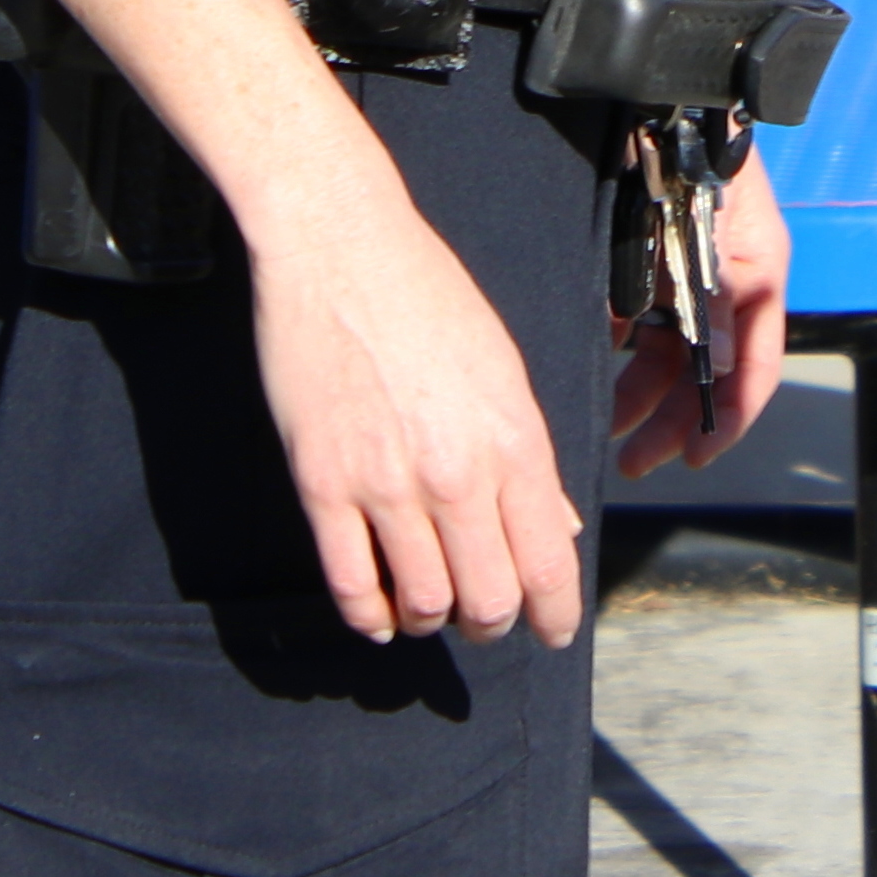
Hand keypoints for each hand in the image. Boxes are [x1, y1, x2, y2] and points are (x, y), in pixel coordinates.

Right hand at [245, 185, 585, 647]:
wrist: (340, 246)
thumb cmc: (430, 297)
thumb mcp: (503, 369)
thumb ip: (528, 458)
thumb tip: (552, 530)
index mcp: (514, 441)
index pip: (548, 566)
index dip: (555, 616)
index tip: (552, 631)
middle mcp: (456, 474)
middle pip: (488, 602)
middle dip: (494, 623)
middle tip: (485, 615)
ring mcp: (385, 485)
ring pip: (422, 605)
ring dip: (432, 620)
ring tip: (431, 604)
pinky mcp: (322, 484)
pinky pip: (349, 585)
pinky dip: (369, 617)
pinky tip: (380, 614)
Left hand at [609, 147, 791, 479]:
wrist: (668, 95)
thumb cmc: (706, 156)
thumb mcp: (719, 231)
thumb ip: (720, 297)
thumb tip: (720, 367)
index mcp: (757, 280)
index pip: (754, 370)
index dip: (727, 420)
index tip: (694, 458)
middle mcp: (724, 286)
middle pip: (703, 373)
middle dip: (671, 420)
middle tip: (632, 459)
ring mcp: (686, 275)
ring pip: (666, 353)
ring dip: (640, 391)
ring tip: (607, 420)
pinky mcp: (650, 260)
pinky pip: (637, 318)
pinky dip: (620, 343)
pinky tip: (597, 355)